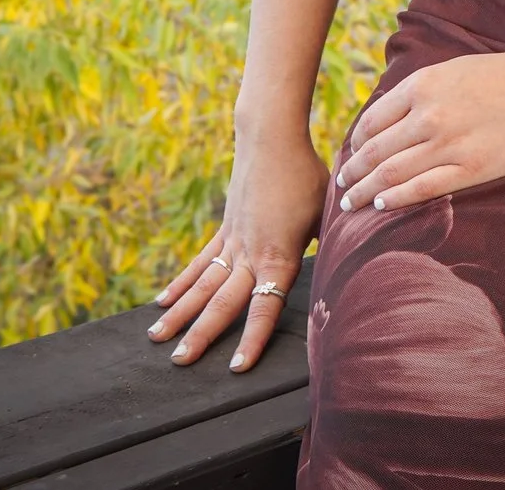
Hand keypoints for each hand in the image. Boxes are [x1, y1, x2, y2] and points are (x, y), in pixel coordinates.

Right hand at [147, 132, 326, 371]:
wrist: (271, 136)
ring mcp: (232, 240)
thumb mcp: (327, 212)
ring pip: (202, 284)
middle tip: (179, 363)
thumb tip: (347, 274)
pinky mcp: (224, 228)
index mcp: (278, 254)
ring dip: (179, 313)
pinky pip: (200, 262)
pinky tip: (161, 302)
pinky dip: (180, 284)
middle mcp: (249, 252)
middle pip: (222, 301)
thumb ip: (330, 246)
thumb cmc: (307, 175)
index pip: (264, 305)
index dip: (252, 338)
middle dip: (201, 335)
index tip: (236, 368)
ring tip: (157, 339)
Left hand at [333, 47, 504, 212]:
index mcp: (421, 86)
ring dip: (366, 189)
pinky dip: (396, 199)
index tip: (351, 154)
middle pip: (375, 151)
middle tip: (342, 183)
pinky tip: (383, 204)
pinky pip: (422, 189)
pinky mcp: (470, 169)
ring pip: (391, 174)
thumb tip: (390, 117)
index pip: (372, 121)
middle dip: (353, 170)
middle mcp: (428, 115)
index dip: (355, 143)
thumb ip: (420, 93)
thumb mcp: (452, 70)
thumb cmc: (504, 75)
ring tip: (352, 201)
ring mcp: (448, 144)